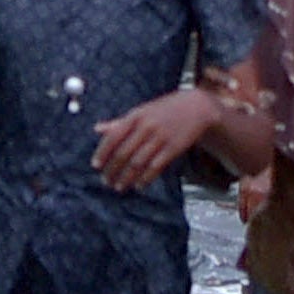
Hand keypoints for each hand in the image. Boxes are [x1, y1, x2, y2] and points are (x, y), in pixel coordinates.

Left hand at [90, 94, 210, 189]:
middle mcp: (146, 127)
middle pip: (124, 153)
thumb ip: (120, 122)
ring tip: (119, 186)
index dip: (103, 152)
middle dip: (113, 169)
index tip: (95, 165)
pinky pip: (155, 167)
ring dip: (126, 177)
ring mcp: (160, 138)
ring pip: (138, 162)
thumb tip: (97, 129)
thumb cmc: (165, 109)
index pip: (113, 136)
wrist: (197, 107)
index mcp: (135, 116)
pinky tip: (138, 185)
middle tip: (106, 181)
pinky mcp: (173, 148)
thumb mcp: (141, 111)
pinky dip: (145, 178)